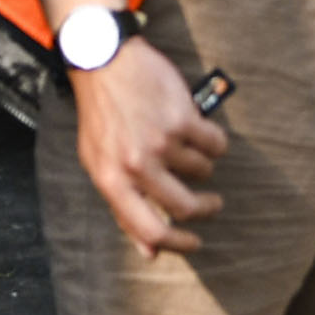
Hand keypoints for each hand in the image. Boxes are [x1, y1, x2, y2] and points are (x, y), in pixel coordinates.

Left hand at [74, 37, 226, 256]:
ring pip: (203, 171)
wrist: (103, 62)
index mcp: (112, 181)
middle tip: (211, 204)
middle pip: (185, 207)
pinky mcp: (182, 118)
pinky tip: (200, 130)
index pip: (150, 232)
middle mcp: (135, 165)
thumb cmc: (102, 117)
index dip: (179, 245)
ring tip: (187, 146)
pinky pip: (215, 144)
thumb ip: (123, 209)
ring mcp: (160, 141)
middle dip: (205, 209)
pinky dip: (213, 141)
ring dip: (201, 163)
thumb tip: (150, 252)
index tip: (194, 243)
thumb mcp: (100, 165)